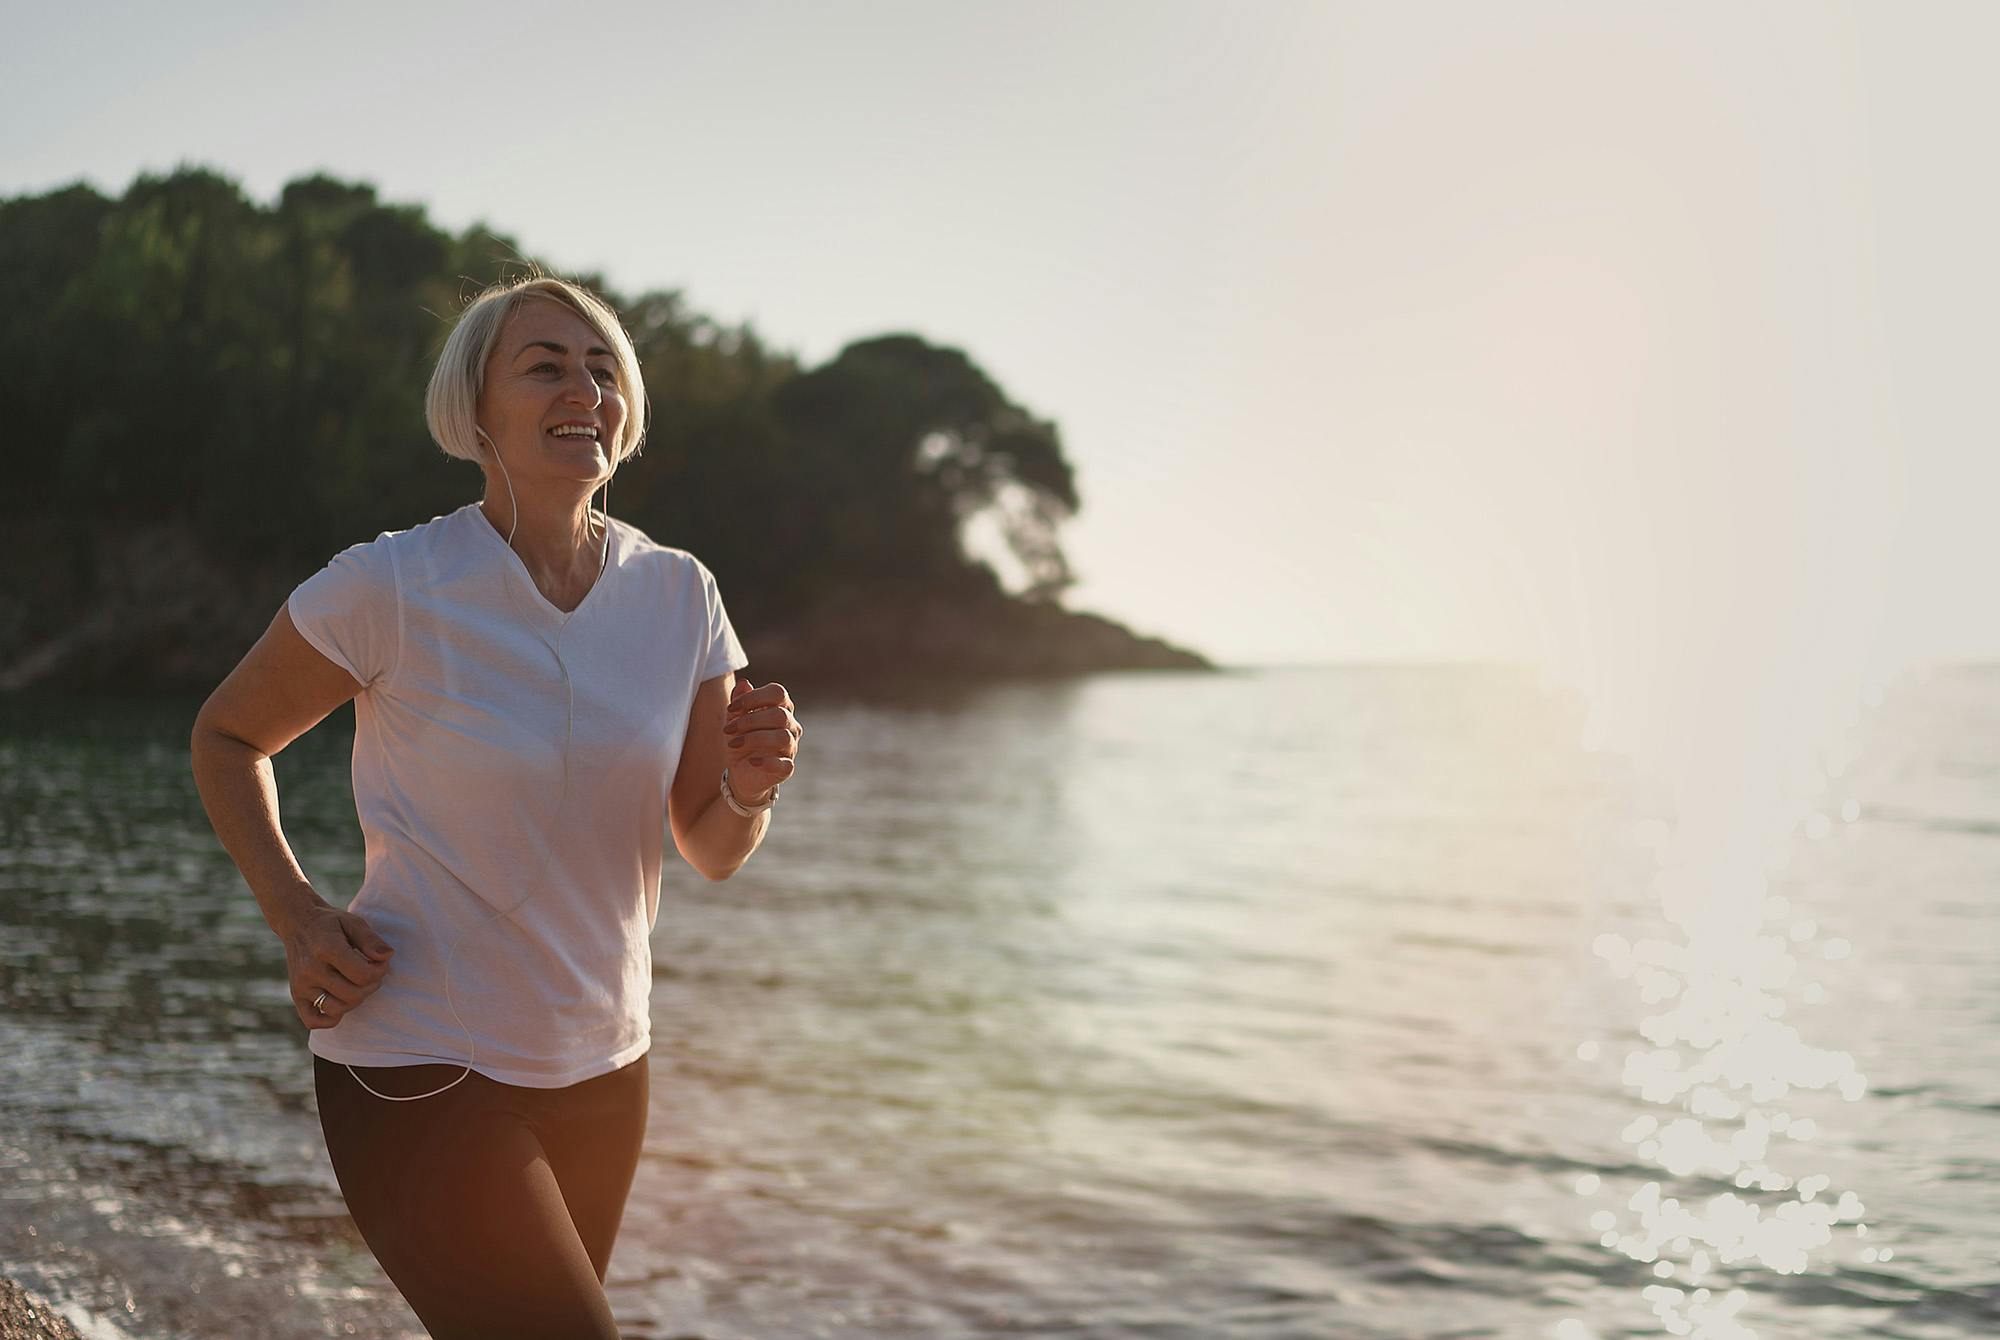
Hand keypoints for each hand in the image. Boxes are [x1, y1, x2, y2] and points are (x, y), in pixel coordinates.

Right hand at [281, 903, 393, 1029]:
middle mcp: (311, 970)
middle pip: (353, 995)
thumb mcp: (353, 922)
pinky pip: (313, 1021)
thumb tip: (387, 956)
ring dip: (355, 1001)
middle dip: (371, 986)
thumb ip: (371, 940)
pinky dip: (330, 1018)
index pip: (363, 975)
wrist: (298, 923)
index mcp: (327, 949)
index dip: (380, 971)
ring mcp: (301, 985)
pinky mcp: (296, 994)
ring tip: (357, 984)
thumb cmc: (331, 923)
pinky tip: (340, 1000)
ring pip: (337, 1009)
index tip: (379, 961)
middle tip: (371, 973)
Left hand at [723, 678, 800, 803]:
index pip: (777, 693)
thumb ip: (739, 702)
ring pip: (782, 737)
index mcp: (780, 708)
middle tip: (728, 729)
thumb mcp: (734, 721)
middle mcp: (790, 726)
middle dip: (750, 720)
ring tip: (733, 744)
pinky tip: (751, 761)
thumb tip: (744, 683)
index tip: (731, 707)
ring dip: (754, 738)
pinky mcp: (786, 768)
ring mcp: (790, 747)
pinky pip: (784, 764)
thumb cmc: (740, 741)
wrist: (741, 772)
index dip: (754, 697)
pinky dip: (766, 761)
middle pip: (779, 715)